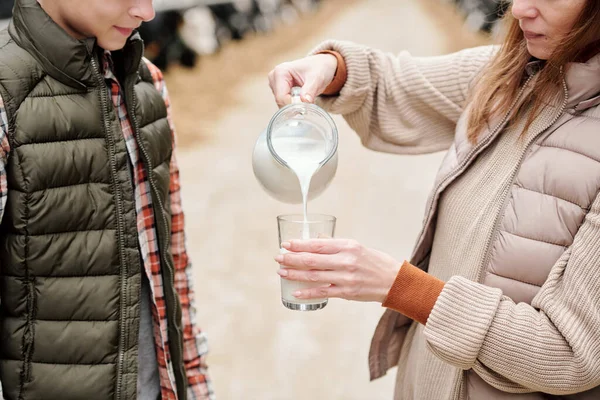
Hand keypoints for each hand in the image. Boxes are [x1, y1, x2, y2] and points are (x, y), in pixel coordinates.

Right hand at [268, 54, 337, 107]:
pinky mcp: (278, 89)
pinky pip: (283, 102)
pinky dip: (292, 104)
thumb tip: (305, 101)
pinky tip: (301, 100)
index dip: (292, 106)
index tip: (305, 110)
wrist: (320, 65)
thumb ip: (310, 90)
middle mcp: (274, 77)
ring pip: (281, 103)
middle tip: (307, 107)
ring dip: (293, 106)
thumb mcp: (317, 78)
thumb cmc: (319, 68)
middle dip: (293, 107)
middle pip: (280, 101)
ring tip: (305, 101)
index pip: (281, 97)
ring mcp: (275, 83)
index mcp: (281, 72)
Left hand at [274, 239, 400, 302]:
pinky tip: (295, 291)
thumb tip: (315, 240)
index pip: (317, 245)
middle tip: (278, 258)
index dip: (299, 245)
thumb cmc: (374, 262)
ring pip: (313, 276)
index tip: (286, 244)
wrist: (394, 281)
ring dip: (294, 274)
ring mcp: (345, 278)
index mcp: (348, 246)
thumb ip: (335, 245)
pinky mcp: (346, 293)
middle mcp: (346, 261)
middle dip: (292, 258)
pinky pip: (322, 292)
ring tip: (281, 272)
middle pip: (312, 260)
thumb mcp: (357, 247)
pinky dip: (307, 292)